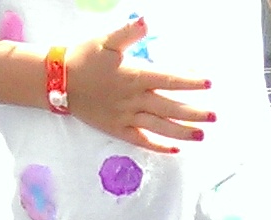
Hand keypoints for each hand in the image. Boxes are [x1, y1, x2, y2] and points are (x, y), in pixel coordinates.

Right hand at [64, 17, 213, 153]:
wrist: (56, 80)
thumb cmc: (82, 58)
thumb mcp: (105, 40)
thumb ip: (128, 32)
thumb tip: (146, 20)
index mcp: (134, 76)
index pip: (169, 80)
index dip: (190, 82)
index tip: (208, 84)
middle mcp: (133, 99)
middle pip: (170, 108)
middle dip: (194, 113)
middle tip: (214, 116)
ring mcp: (126, 117)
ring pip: (159, 127)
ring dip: (182, 132)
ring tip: (202, 135)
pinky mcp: (116, 129)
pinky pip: (141, 141)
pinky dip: (158, 146)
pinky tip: (174, 149)